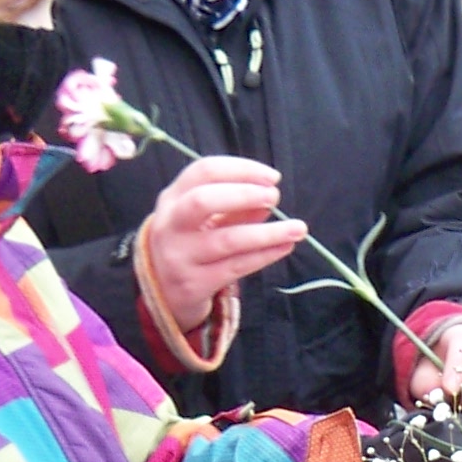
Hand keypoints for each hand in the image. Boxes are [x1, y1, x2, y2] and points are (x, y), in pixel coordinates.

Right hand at [134, 157, 308, 334]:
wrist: (163, 292)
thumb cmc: (190, 243)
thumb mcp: (203, 219)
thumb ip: (233, 207)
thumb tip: (269, 199)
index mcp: (172, 198)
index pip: (204, 171)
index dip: (241, 170)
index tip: (273, 177)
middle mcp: (170, 224)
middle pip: (203, 201)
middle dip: (243, 195)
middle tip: (274, 196)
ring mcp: (179, 256)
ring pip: (226, 240)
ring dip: (267, 233)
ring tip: (298, 228)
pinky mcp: (192, 284)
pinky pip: (235, 267)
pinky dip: (264, 256)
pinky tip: (284, 247)